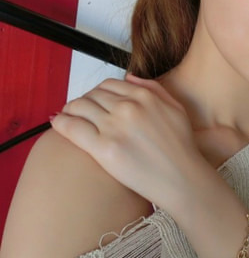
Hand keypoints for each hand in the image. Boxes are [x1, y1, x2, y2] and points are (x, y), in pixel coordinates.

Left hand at [50, 74, 204, 211]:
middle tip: (78, 111)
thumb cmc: (181, 148)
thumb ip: (154, 88)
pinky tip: (57, 124)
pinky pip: (73, 128)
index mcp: (145, 96)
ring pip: (79, 107)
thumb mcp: (176, 108)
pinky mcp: (104, 149)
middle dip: (83, 101)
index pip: (108, 85)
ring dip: (70, 109)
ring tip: (67, 117)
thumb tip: (128, 78)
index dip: (97, 92)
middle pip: (92, 95)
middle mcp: (128, 107)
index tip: (93, 101)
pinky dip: (61, 123)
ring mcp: (115, 127)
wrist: (182, 179)